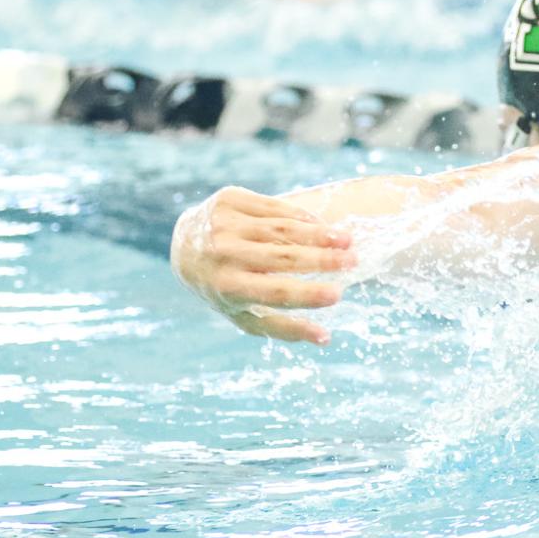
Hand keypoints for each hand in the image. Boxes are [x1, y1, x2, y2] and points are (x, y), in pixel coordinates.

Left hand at [170, 187, 356, 345]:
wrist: (184, 246)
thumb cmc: (226, 288)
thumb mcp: (245, 314)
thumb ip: (285, 328)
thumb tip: (326, 338)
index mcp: (226, 287)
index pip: (275, 292)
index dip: (308, 295)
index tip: (338, 295)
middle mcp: (223, 254)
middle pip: (282, 257)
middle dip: (322, 259)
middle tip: (354, 261)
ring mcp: (224, 223)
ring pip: (281, 229)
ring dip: (319, 234)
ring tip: (347, 240)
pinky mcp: (229, 199)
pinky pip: (274, 207)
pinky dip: (302, 217)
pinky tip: (323, 226)